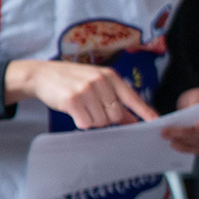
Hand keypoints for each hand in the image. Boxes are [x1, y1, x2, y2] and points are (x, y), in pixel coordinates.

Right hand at [4, 59, 157, 128]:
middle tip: (92, 109)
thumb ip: (115, 100)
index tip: (156, 121)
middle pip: (115, 116)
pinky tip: (73, 111)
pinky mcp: (72, 100)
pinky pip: (85, 123)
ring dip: (91, 120)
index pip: (132, 97)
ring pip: (100, 121)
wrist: (43, 75)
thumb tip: (133, 120)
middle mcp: (101, 81)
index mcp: (110, 76)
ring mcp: (86, 90)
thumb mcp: (97, 84)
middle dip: (105, 118)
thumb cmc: (73, 81)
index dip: (144, 111)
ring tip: (81, 107)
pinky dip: (80, 121)